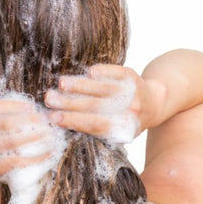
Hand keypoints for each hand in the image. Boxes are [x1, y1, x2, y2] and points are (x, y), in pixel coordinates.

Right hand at [45, 65, 160, 142]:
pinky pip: (116, 73)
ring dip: (81, 86)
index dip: (73, 121)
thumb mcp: (114, 131)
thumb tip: (60, 121)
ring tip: (61, 84)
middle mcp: (129, 113)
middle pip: (96, 107)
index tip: (53, 117)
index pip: (94, 126)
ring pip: (103, 89)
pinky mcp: (132, 77)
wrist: (153, 103)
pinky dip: (103, 72)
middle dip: (70, 102)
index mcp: (122, 130)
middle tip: (49, 99)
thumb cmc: (123, 119)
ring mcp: (132, 94)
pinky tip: (88, 72)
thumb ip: (93, 128)